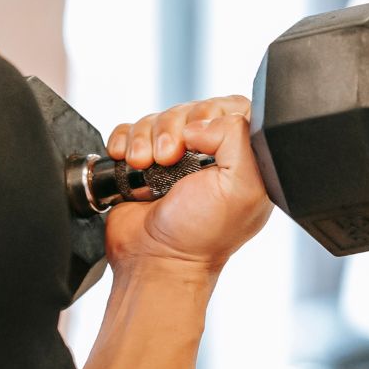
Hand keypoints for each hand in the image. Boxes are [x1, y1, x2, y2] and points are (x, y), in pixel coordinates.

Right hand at [104, 96, 271, 272]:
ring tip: (145, 166)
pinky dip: (124, 141)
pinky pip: (130, 130)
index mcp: (244, 159)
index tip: (198, 139)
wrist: (152, 260)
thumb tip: (202, 123)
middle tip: (168, 160)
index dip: (212, 113)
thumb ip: (239, 139)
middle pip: (191, 109)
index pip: (234, 108)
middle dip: (173, 129)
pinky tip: (128, 163)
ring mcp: (175, 157)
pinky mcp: (142, 161)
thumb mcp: (242, 188)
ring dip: (145, 139)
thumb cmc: (200, 236)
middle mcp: (211, 155)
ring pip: (159, 118)